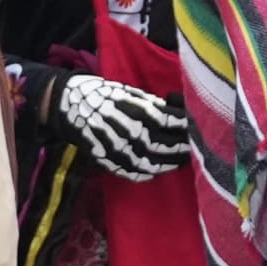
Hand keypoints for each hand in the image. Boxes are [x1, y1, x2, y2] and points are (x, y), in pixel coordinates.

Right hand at [55, 72, 195, 181]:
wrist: (70, 102)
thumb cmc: (103, 93)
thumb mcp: (130, 92)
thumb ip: (152, 105)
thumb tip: (174, 112)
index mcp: (139, 111)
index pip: (170, 122)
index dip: (185, 127)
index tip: (196, 129)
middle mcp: (131, 132)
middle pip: (163, 145)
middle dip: (181, 148)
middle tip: (194, 149)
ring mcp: (119, 148)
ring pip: (150, 162)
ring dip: (168, 164)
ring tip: (181, 162)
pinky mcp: (107, 158)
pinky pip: (130, 172)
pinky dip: (144, 173)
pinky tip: (155, 171)